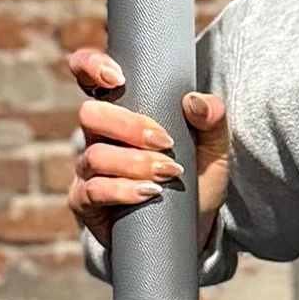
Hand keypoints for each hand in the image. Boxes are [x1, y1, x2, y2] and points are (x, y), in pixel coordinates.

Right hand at [65, 47, 229, 250]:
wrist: (189, 234)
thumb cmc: (194, 184)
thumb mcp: (212, 151)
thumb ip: (212, 121)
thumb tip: (195, 102)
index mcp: (120, 112)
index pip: (88, 75)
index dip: (91, 65)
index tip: (118, 77)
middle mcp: (98, 137)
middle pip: (91, 114)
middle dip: (129, 126)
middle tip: (166, 142)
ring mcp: (88, 170)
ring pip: (95, 156)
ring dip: (135, 163)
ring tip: (169, 174)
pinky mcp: (85, 203)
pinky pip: (93, 191)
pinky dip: (123, 190)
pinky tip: (149, 193)